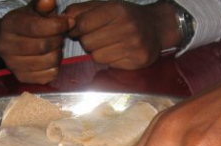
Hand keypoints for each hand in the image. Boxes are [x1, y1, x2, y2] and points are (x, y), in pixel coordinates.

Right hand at [0, 0, 73, 83]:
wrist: (10, 43)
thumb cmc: (27, 23)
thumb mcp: (34, 10)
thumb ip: (42, 5)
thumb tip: (49, 1)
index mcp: (9, 25)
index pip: (35, 27)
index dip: (57, 25)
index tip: (69, 23)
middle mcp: (6, 46)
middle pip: (43, 46)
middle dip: (58, 40)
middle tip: (60, 36)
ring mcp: (12, 65)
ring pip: (48, 62)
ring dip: (57, 54)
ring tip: (54, 48)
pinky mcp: (22, 78)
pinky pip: (48, 76)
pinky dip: (55, 67)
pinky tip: (50, 59)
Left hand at [64, 0, 179, 69]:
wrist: (156, 27)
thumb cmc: (127, 16)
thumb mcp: (106, 6)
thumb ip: (82, 10)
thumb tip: (63, 19)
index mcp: (117, 10)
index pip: (82, 24)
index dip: (75, 29)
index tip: (77, 29)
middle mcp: (127, 27)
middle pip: (87, 42)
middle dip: (87, 40)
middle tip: (97, 36)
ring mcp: (133, 46)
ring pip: (96, 56)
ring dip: (97, 51)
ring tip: (108, 44)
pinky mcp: (136, 61)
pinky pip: (109, 64)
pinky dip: (109, 59)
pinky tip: (117, 51)